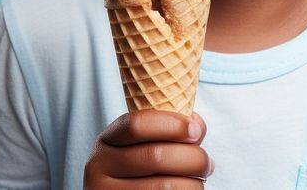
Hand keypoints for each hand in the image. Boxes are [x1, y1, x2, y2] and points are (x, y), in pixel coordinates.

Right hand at [84, 110, 213, 187]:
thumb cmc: (141, 170)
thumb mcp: (143, 145)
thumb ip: (168, 130)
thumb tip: (196, 126)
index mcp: (106, 141)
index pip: (136, 125)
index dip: (171, 124)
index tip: (196, 130)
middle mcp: (98, 167)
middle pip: (156, 156)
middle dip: (193, 158)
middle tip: (207, 163)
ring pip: (165, 186)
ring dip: (194, 183)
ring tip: (200, 181)